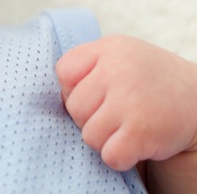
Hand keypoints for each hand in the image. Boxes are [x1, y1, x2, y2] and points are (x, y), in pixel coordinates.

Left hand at [56, 35, 196, 171]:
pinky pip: (109, 155)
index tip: (95, 94)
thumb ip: (88, 67)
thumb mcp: (120, 58)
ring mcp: (131, 101)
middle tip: (114, 115)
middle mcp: (119, 70)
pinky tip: (135, 144)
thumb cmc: (150, 82)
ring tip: (126, 128)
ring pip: (88, 134)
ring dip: (104, 139)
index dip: (73, 90)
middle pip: (73, 107)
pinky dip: (119, 157)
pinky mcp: (142, 131)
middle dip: (89, 118)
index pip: (64, 72)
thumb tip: (57, 94)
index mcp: (110, 48)